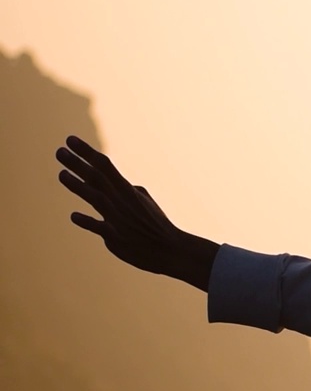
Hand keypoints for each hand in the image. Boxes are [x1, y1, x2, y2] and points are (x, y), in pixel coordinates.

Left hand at [55, 135, 218, 290]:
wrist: (170, 250)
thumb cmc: (156, 225)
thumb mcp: (144, 202)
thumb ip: (128, 191)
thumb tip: (117, 183)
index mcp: (128, 191)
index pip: (105, 166)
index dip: (86, 152)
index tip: (70, 140)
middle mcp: (122, 201)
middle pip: (98, 178)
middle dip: (78, 164)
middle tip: (59, 151)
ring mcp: (119, 219)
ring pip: (97, 198)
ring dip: (79, 186)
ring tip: (61, 174)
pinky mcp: (117, 238)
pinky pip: (101, 228)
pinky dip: (88, 221)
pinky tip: (74, 216)